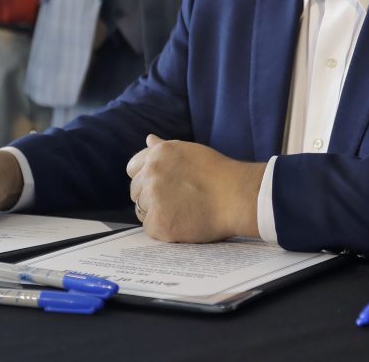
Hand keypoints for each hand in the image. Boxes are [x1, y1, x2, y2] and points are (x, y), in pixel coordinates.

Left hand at [126, 134, 264, 242]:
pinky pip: (150, 228)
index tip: (162, 185)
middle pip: (135, 191)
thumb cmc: (217, 173)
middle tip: (176, 200)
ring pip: (141, 210)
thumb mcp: (188, 151)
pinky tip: (181, 223)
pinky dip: (163, 229)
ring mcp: (153, 198)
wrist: (236, 197)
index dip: (145, 178)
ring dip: (155, 213)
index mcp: (157, 155)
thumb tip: (149, 139)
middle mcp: (151, 174)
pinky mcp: (159, 223)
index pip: (132, 168)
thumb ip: (163, 148)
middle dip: (150, 197)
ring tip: (180, 211)